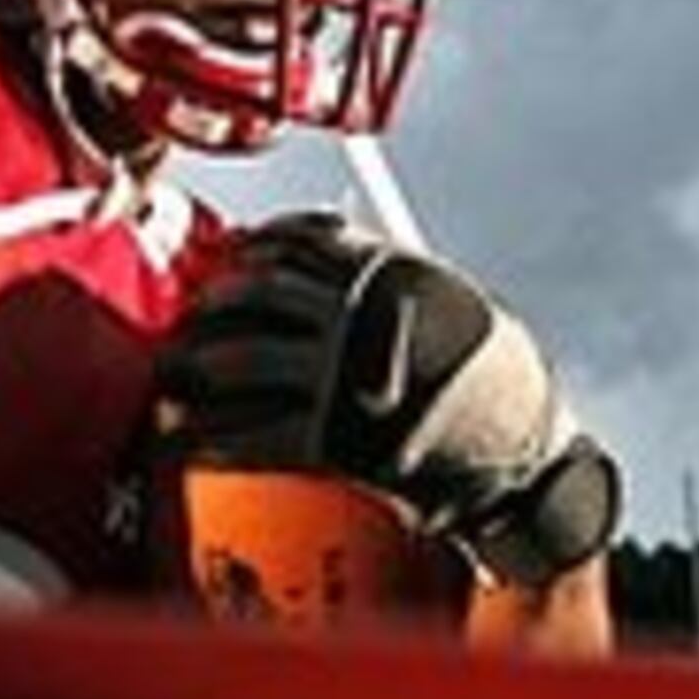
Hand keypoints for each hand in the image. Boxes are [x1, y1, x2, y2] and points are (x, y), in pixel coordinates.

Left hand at [158, 213, 619, 587]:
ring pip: (239, 362)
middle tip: (190, 324)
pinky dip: (209, 438)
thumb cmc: (492, 385)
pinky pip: (249, 434)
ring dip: (192, 371)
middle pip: (255, 295)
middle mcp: (357, 315)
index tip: (233, 261)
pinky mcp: (332, 438)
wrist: (526, 459)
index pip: (299, 239)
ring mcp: (341, 375)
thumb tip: (325, 259)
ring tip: (172, 381)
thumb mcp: (451, 305)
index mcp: (388, 273)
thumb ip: (389, 281)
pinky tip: (189, 440)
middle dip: (212, 309)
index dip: (254, 250)